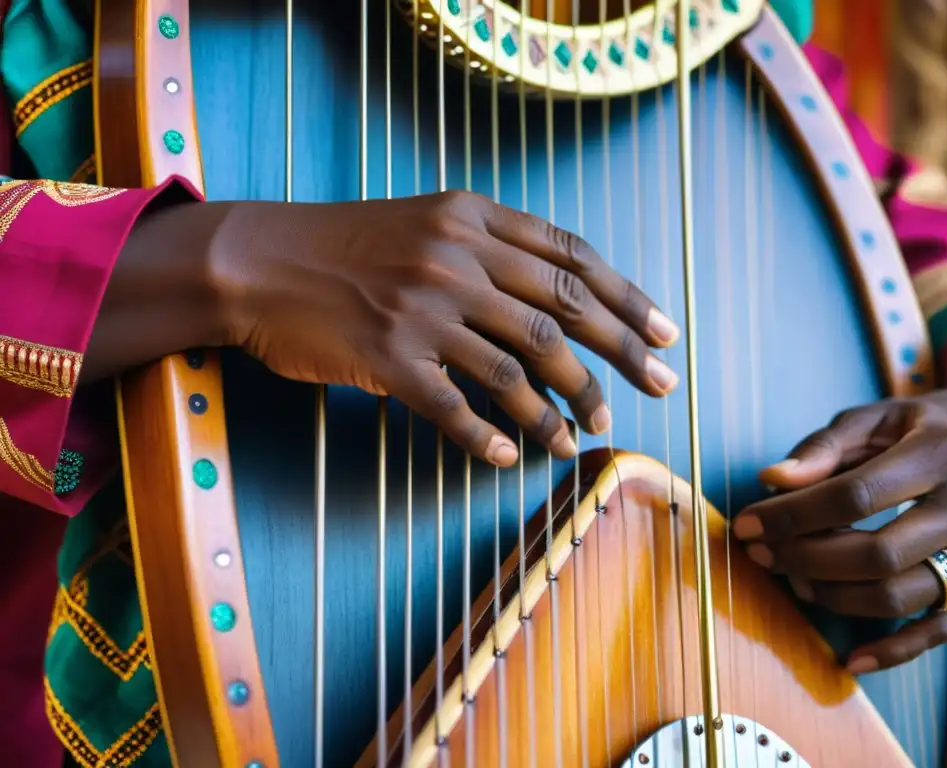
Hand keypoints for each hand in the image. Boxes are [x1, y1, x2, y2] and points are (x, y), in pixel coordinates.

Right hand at [215, 191, 679, 466]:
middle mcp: (455, 257)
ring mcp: (422, 308)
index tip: (664, 335)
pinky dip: (483, 435)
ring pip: (517, 366)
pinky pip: (452, 406)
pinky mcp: (387, 357)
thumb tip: (552, 306)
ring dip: (559, 408)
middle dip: (618, 356)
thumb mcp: (423, 223)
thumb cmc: (343, 245)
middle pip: (560, 313)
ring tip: (582, 439)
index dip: (627, 299)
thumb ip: (488, 248)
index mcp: (471, 218)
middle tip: (657, 391)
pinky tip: (505, 456)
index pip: (571, 258)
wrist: (255, 261)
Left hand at [731, 359, 946, 672]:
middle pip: (877, 554)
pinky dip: (893, 650)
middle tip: (763, 555)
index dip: (792, 515)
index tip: (747, 524)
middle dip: (805, 560)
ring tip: (796, 581)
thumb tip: (772, 479)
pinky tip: (851, 658)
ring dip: (834, 597)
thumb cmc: (919, 429)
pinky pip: (939, 632)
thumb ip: (822, 447)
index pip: (854, 496)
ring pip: (900, 597)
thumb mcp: (872, 420)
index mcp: (943, 453)